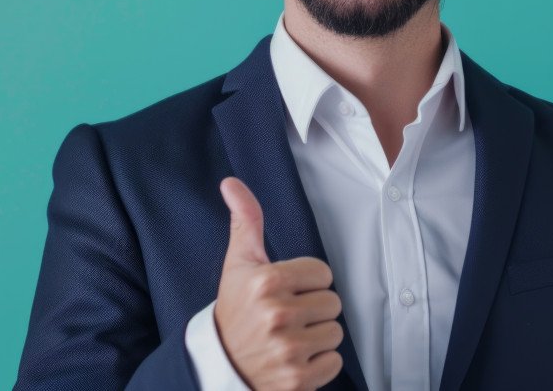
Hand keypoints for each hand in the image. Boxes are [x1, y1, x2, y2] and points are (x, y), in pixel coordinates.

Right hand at [215, 177, 343, 390]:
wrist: (217, 367)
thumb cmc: (234, 312)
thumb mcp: (238, 265)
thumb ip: (246, 221)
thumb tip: (231, 182)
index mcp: (266, 282)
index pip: (323, 273)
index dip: (307, 283)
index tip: (284, 293)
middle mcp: (277, 315)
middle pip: (333, 302)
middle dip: (313, 310)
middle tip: (286, 318)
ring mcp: (288, 350)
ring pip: (335, 332)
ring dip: (317, 337)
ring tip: (289, 338)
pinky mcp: (298, 379)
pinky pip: (334, 361)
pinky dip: (318, 364)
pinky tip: (294, 360)